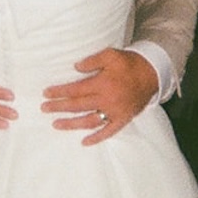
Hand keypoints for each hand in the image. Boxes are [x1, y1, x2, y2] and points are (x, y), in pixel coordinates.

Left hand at [41, 47, 157, 144]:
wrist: (152, 74)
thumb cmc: (129, 63)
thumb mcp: (111, 55)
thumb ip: (92, 61)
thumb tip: (76, 67)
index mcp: (103, 84)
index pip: (76, 90)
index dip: (60, 92)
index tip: (46, 93)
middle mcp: (107, 100)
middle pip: (78, 106)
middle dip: (59, 107)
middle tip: (44, 108)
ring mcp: (115, 112)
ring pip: (90, 121)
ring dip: (72, 124)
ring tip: (56, 125)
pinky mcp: (123, 119)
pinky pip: (109, 132)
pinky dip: (97, 138)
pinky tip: (84, 142)